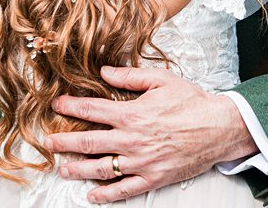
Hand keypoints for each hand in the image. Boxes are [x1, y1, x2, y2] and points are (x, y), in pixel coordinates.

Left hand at [46, 66, 257, 203]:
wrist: (219, 127)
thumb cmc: (192, 102)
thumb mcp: (162, 80)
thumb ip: (131, 76)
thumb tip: (105, 72)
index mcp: (132, 114)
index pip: (92, 110)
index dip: (71, 107)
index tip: (57, 106)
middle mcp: (132, 140)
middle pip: (89, 142)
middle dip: (64, 141)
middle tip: (49, 141)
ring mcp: (141, 162)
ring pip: (100, 169)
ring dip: (77, 169)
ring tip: (63, 168)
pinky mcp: (152, 178)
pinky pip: (123, 190)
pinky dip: (105, 195)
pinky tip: (92, 195)